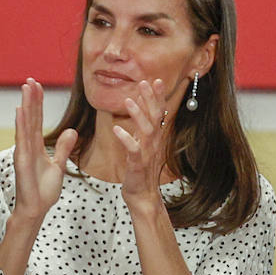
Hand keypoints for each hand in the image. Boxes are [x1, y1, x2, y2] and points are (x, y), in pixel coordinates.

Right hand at [12, 78, 77, 220]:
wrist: (36, 209)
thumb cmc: (44, 190)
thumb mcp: (59, 166)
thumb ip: (63, 148)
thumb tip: (71, 131)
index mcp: (36, 146)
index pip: (38, 120)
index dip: (38, 103)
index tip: (38, 86)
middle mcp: (28, 145)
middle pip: (31, 117)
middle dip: (31, 98)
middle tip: (31, 80)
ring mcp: (24, 151)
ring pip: (26, 124)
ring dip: (26, 105)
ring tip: (26, 88)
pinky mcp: (23, 160)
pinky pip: (22, 139)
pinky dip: (21, 124)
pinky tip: (20, 111)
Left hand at [112, 78, 168, 214]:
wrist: (142, 194)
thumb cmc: (140, 169)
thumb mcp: (142, 144)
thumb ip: (142, 127)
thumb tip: (140, 108)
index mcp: (153, 137)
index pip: (158, 113)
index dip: (156, 97)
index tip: (154, 80)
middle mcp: (153, 143)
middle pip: (155, 117)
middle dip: (151, 99)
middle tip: (145, 82)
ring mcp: (147, 154)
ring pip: (146, 131)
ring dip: (138, 115)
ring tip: (128, 101)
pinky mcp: (137, 165)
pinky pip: (133, 150)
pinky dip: (126, 139)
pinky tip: (117, 129)